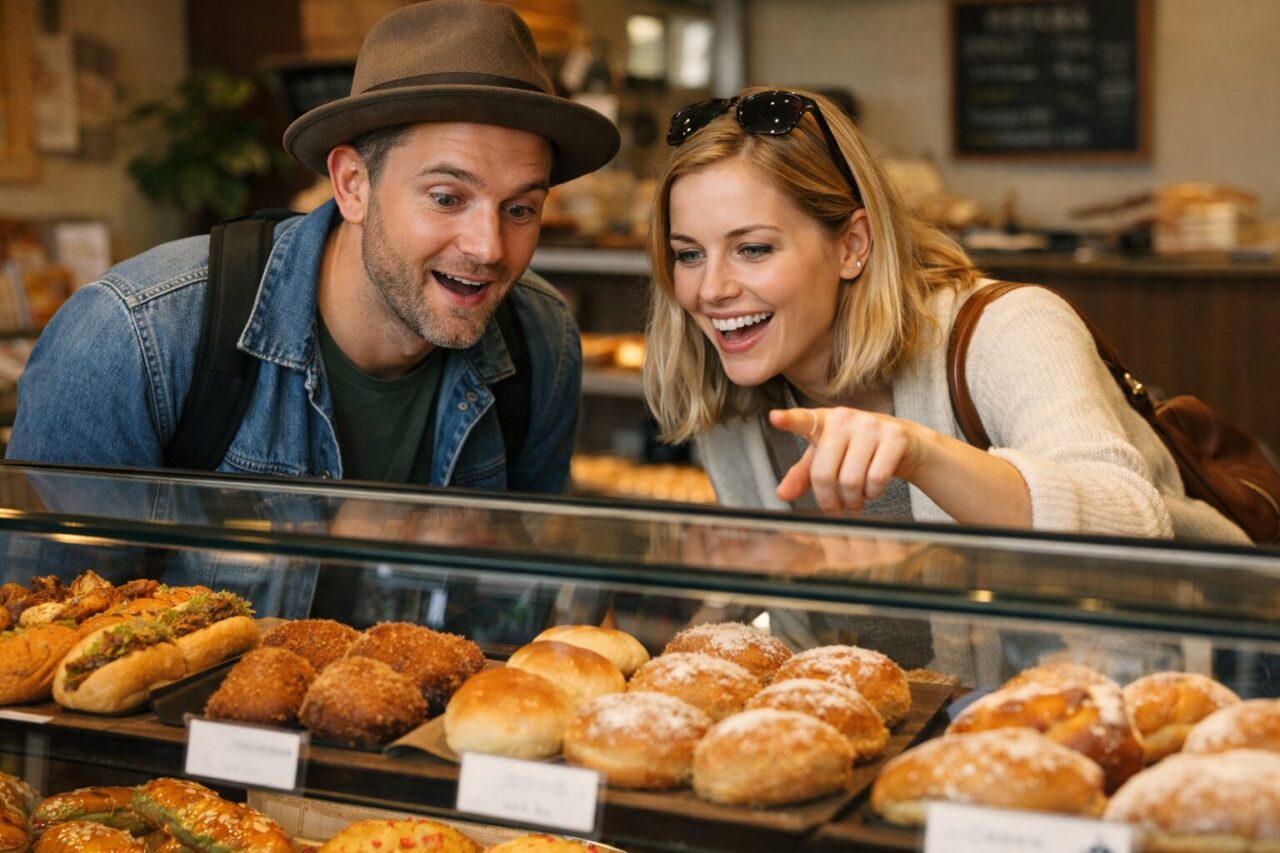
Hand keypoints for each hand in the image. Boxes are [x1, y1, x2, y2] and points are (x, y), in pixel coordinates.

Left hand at [770, 407, 932, 513]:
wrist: (905, 444)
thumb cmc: (858, 451)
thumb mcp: (827, 459)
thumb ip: (803, 475)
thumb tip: (781, 494)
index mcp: (823, 421)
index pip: (803, 421)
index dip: (789, 420)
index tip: (774, 418)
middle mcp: (845, 418)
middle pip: (824, 473)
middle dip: (829, 501)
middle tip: (837, 509)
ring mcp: (871, 424)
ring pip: (851, 480)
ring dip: (853, 500)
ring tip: (856, 499)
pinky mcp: (895, 436)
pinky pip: (876, 478)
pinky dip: (873, 493)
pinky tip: (873, 490)